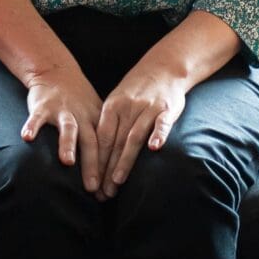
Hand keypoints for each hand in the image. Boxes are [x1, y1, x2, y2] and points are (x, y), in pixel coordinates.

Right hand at [22, 64, 103, 193]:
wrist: (58, 73)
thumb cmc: (79, 101)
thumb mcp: (96, 116)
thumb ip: (101, 140)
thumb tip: (109, 174)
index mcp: (97, 121)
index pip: (107, 148)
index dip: (108, 170)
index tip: (109, 193)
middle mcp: (83, 116)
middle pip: (91, 142)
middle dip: (93, 165)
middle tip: (93, 188)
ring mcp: (63, 111)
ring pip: (68, 128)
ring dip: (68, 144)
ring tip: (67, 162)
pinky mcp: (43, 106)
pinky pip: (37, 117)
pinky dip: (32, 126)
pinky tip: (27, 138)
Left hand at [95, 63, 186, 199]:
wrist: (165, 66)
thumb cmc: (138, 89)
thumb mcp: (117, 101)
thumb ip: (109, 125)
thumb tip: (94, 155)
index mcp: (113, 106)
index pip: (101, 139)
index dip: (95, 162)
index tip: (91, 184)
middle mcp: (129, 108)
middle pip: (115, 143)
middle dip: (107, 169)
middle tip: (102, 193)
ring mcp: (148, 107)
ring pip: (134, 137)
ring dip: (125, 160)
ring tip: (118, 181)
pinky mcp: (167, 108)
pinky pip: (162, 123)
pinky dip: (159, 134)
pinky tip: (154, 148)